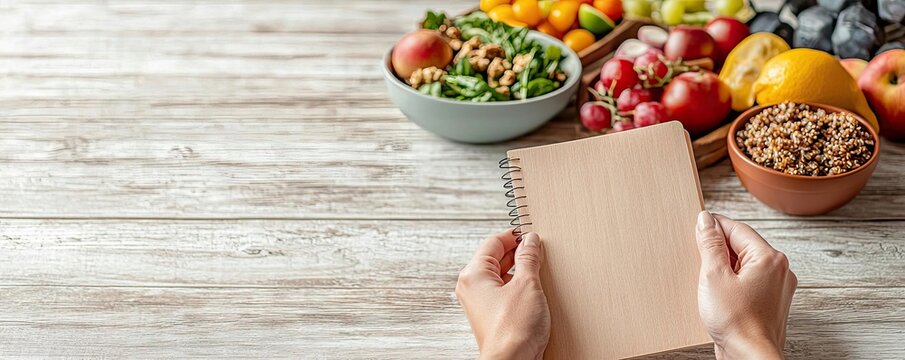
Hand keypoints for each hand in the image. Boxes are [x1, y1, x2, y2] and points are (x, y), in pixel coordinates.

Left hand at [455, 231, 549, 359]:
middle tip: (539, 250)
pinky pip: (503, 291)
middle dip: (519, 253)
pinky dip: (518, 286)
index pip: (493, 242)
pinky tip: (534, 288)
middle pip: (495, 257)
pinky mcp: (491, 316)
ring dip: (520, 270)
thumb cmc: (513, 329)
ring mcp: (480, 303)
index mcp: (473, 274)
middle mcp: (472, 287)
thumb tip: (531, 241)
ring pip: (501, 275)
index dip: (515, 235)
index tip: (532, 234)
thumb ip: (529, 258)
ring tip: (539, 269)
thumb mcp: (527, 285)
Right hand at [695, 211, 797, 359]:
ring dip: (724, 267)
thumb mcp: (714, 275)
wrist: (749, 357)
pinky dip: (732, 282)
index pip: (737, 228)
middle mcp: (779, 270)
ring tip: (709, 282)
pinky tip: (718, 294)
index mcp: (769, 258)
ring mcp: (777, 287)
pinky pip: (749, 281)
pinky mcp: (770, 302)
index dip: (713, 227)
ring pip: (745, 264)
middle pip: (742, 246)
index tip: (695, 227)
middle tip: (699, 260)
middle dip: (718, 250)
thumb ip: (710, 244)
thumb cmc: (736, 322)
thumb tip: (706, 220)